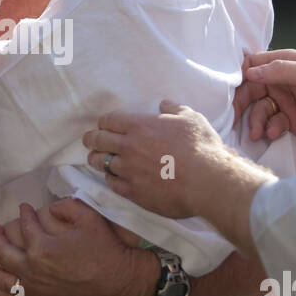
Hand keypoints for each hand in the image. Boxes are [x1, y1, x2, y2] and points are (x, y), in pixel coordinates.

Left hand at [0, 199, 149, 295]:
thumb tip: (51, 207)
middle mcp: (33, 271)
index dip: (24, 214)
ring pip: (4, 282)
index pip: (25, 226)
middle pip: (5, 254)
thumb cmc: (105, 249)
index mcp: (41, 247)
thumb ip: (66, 206)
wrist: (122, 283)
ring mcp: (38, 292)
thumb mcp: (88, 217)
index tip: (23, 208)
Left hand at [83, 100, 231, 218]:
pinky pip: (113, 183)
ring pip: (101, 162)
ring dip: (96, 158)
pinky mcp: (134, 192)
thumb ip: (174, 109)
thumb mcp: (191, 118)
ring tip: (95, 158)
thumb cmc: (201, 146)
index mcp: (140, 126)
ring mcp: (129, 170)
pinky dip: (110, 178)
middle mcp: (129, 147)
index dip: (104, 122)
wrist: (207, 181)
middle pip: (98, 140)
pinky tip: (112, 177)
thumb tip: (164, 104)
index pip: (110, 120)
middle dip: (91, 139)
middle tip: (89, 140)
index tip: (103, 124)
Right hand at [234, 49, 295, 139]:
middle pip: (251, 88)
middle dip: (243, 103)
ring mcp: (284, 101)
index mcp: (286, 62)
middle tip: (234, 117)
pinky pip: (269, 122)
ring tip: (258, 133)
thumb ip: (280, 69)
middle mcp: (282, 80)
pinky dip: (269, 128)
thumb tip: (251, 72)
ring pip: (258, 108)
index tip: (232, 88)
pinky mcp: (287, 120)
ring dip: (255, 120)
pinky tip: (275, 133)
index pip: (255, 63)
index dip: (242, 74)